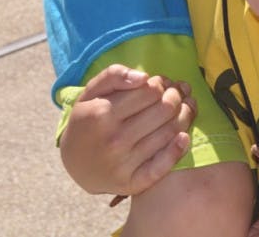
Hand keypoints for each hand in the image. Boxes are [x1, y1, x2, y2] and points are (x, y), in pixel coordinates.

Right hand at [59, 64, 195, 195]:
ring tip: (183, 108)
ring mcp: (124, 164)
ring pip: (170, 132)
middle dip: (176, 96)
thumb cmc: (87, 121)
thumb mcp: (91, 93)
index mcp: (102, 114)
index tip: (160, 84)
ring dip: (184, 116)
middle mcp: (114, 140)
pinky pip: (164, 165)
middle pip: (165, 110)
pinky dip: (178, 148)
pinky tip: (183, 136)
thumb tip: (144, 77)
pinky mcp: (132, 183)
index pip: (151, 91)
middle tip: (175, 95)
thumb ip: (114, 75)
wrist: (74, 164)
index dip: (161, 83)